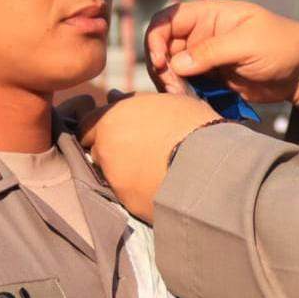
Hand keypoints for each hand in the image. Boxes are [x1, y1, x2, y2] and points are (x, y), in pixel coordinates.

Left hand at [78, 93, 222, 222]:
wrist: (212, 165)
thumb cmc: (193, 125)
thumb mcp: (167, 102)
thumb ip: (135, 100)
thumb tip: (112, 94)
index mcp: (111, 119)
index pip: (86, 125)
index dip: (103, 128)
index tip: (119, 130)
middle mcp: (105, 148)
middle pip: (97, 151)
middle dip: (112, 150)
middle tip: (139, 150)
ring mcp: (114, 178)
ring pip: (111, 174)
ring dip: (124, 172)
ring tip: (152, 169)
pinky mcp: (127, 203)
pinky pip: (127, 195)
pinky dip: (138, 191)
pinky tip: (159, 185)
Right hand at [145, 1, 298, 114]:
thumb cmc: (281, 46)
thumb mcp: (247, 44)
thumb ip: (211, 52)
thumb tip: (176, 64)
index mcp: (209, 15)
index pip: (168, 19)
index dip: (156, 37)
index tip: (159, 60)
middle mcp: (202, 34)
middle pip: (164, 47)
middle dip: (162, 67)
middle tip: (173, 87)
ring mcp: (205, 57)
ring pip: (172, 68)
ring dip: (170, 83)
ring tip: (182, 97)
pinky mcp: (211, 78)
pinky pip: (186, 84)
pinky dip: (182, 94)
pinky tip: (189, 102)